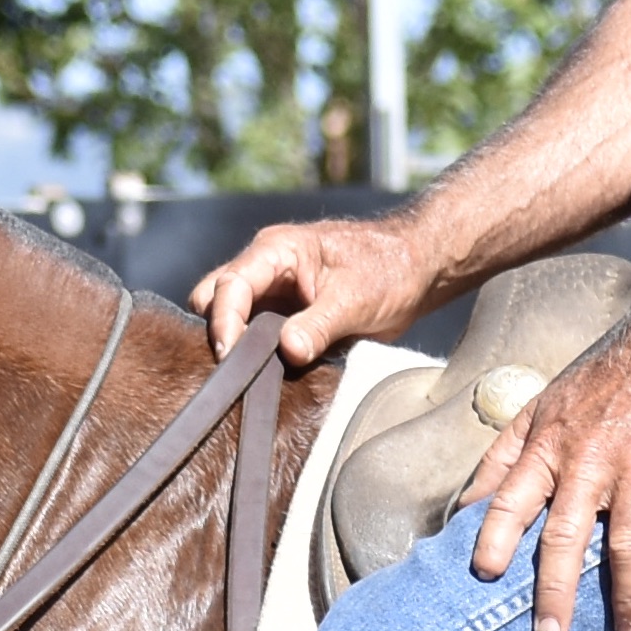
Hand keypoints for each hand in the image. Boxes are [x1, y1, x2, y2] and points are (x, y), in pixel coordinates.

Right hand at [192, 211, 438, 363]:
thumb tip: (289, 351)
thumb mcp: (355, 299)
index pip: (231, 284)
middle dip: (219, 332)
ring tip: (249, 380)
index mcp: (277, 250)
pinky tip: (264, 378)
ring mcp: (272, 292)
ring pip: (231, 318)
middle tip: (235, 372)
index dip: (224, 321)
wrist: (416, 270)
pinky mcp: (283, 316)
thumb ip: (319, 325)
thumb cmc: (388, 270)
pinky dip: (254, 356)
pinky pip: (255, 336)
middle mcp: (265, 268)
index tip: (228, 358)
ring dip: (236, 347)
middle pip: (215, 298)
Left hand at [465, 327, 630, 630]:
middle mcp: (587, 460)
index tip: (485, 575)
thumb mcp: (541, 405)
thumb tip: (467, 506)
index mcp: (548, 444)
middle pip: (567, 535)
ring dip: (628, 598)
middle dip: (557, 589)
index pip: (512, 496)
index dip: (497, 537)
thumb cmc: (603, 376)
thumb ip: (504, 455)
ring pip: (628, 545)